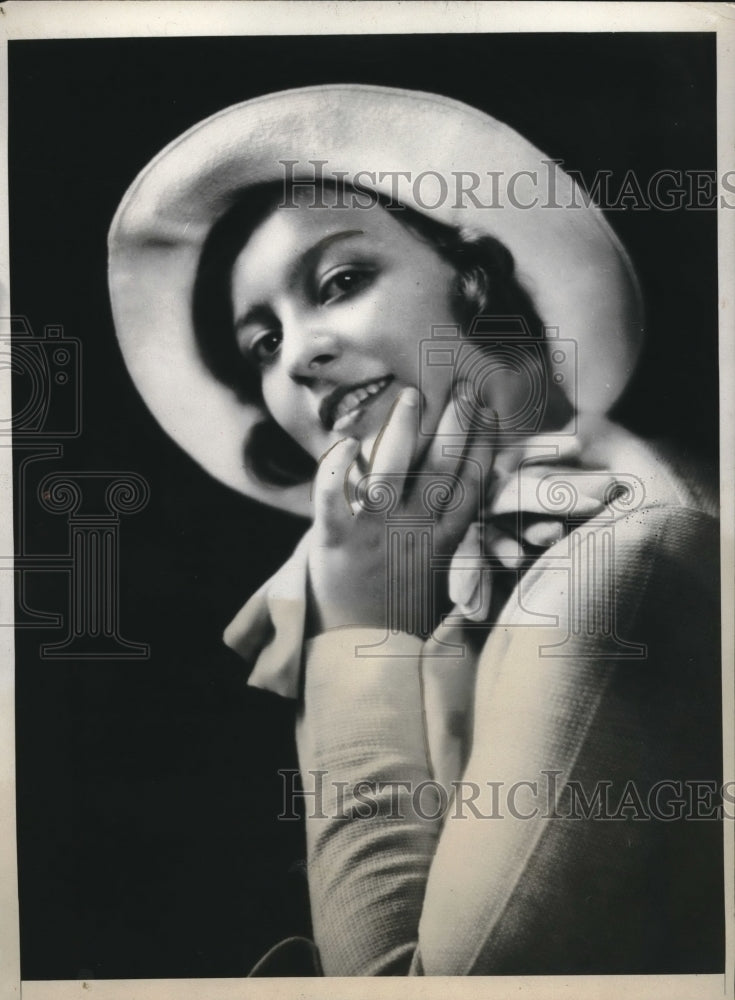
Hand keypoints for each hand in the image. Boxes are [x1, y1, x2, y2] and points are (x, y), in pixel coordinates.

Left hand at [306, 387, 492, 635]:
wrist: (363, 653)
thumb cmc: (403, 610)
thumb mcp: (442, 574)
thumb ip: (455, 536)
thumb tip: (475, 501)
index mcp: (446, 540)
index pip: (472, 483)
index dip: (483, 443)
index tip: (489, 410)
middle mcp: (416, 532)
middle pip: (442, 470)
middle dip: (456, 425)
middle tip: (463, 387)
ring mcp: (377, 535)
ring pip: (393, 474)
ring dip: (403, 433)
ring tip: (411, 396)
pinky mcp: (336, 542)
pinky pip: (333, 501)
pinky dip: (336, 471)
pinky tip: (345, 441)